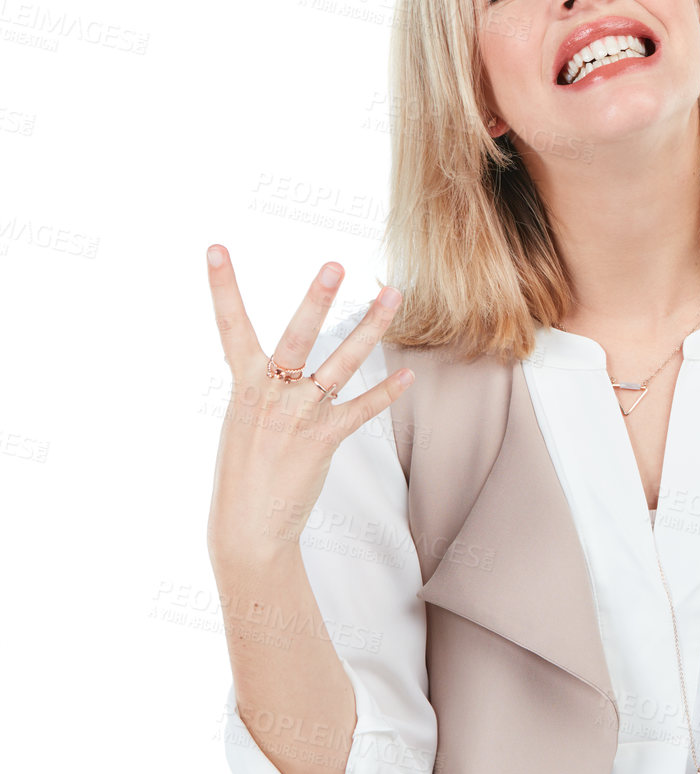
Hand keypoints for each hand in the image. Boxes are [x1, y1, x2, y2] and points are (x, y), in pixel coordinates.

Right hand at [204, 247, 414, 576]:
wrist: (247, 525)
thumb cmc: (246, 468)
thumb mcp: (243, 418)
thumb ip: (263, 384)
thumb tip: (279, 363)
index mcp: (244, 385)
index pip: (230, 326)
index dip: (222, 286)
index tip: (216, 247)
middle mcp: (271, 394)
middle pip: (297, 337)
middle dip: (316, 299)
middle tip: (335, 264)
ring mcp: (299, 416)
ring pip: (341, 363)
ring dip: (370, 327)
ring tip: (392, 296)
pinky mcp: (323, 440)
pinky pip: (361, 410)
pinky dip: (387, 393)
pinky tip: (407, 374)